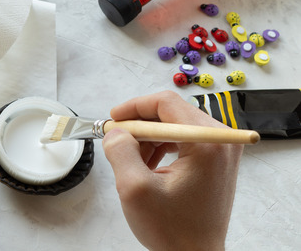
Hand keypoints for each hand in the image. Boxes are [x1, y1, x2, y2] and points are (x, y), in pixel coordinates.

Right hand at [102, 91, 242, 250]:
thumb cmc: (174, 231)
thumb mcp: (135, 189)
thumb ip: (120, 151)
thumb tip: (115, 131)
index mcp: (207, 143)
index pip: (165, 103)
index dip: (134, 108)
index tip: (113, 121)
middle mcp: (220, 141)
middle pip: (170, 112)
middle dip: (139, 126)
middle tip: (117, 142)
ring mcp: (220, 150)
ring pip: (173, 126)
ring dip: (148, 139)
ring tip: (133, 162)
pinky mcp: (215, 160)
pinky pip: (181, 139)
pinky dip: (160, 147)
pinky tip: (147, 166)